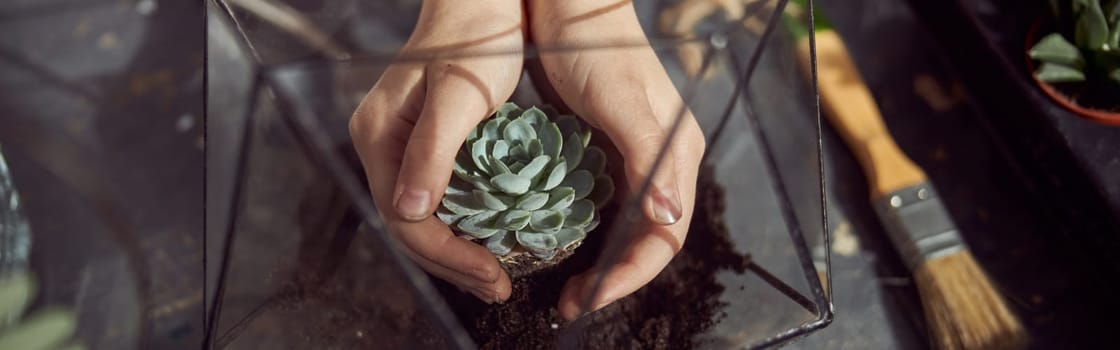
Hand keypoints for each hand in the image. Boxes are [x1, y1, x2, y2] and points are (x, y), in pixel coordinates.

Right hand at [348, 0, 524, 302]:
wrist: (482, 4)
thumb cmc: (474, 38)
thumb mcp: (459, 95)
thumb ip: (433, 152)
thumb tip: (411, 212)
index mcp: (379, 135)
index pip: (404, 217)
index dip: (447, 253)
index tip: (490, 274)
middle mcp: (381, 145)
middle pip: (408, 225)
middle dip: (453, 264)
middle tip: (497, 286)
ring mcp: (399, 147)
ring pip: (422, 217)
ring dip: (457, 252)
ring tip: (494, 276)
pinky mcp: (424, 146)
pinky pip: (436, 199)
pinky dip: (462, 227)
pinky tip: (488, 240)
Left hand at [527, 0, 706, 319]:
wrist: (571, 9)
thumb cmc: (596, 50)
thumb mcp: (624, 103)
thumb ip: (650, 159)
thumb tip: (668, 215)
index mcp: (675, 155)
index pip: (665, 236)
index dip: (631, 274)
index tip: (591, 297)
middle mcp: (663, 162)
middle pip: (650, 239)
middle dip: (616, 277)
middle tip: (572, 301)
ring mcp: (636, 158)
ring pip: (629, 227)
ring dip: (603, 260)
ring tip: (569, 284)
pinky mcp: (610, 152)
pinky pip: (607, 206)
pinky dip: (590, 232)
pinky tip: (562, 242)